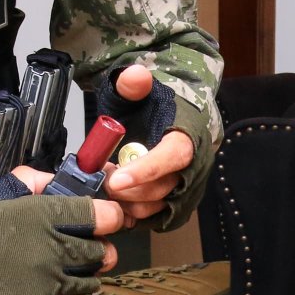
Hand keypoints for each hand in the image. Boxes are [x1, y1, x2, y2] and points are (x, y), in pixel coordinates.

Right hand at [0, 194, 123, 294]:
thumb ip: (33, 186)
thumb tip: (59, 182)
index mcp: (43, 218)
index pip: (102, 215)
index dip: (107, 218)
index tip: (104, 221)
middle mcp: (52, 254)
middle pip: (101, 255)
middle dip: (94, 253)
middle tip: (78, 255)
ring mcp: (46, 291)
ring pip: (86, 286)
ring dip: (74, 281)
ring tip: (50, 278)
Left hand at [99, 64, 194, 221]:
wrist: (171, 117)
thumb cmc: (156, 106)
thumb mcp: (141, 89)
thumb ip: (134, 83)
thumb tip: (134, 76)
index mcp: (187, 137)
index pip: (172, 157)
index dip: (145, 170)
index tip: (115, 179)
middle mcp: (193, 167)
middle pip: (162, 189)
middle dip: (128, 190)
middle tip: (101, 180)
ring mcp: (186, 188)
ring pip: (158, 207)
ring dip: (128, 203)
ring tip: (107, 188)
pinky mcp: (176, 203)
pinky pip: (156, 218)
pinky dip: (134, 214)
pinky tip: (116, 202)